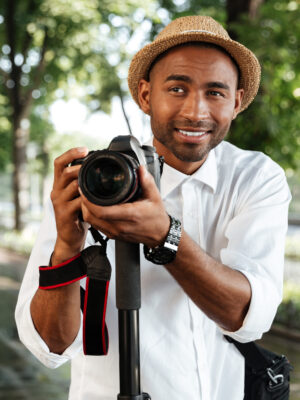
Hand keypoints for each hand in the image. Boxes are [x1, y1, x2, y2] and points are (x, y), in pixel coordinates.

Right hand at [50, 147, 88, 262]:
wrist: (70, 237)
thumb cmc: (77, 215)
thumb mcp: (78, 195)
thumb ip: (83, 183)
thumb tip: (99, 168)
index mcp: (59, 184)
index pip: (59, 162)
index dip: (70, 153)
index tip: (85, 149)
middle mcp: (56, 190)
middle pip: (65, 170)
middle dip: (80, 165)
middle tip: (94, 164)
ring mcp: (59, 202)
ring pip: (72, 185)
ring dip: (86, 181)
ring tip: (98, 181)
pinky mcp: (64, 214)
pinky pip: (78, 202)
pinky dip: (89, 199)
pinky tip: (97, 199)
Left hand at [80, 165, 169, 246]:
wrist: (160, 235)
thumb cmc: (157, 217)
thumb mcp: (155, 196)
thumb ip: (147, 181)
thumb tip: (140, 168)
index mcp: (130, 215)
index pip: (102, 211)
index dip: (89, 201)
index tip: (85, 189)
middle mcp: (120, 226)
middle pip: (92, 216)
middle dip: (84, 203)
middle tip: (83, 190)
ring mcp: (116, 232)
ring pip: (92, 222)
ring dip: (86, 210)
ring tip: (86, 198)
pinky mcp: (113, 236)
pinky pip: (96, 226)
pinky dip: (91, 216)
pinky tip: (93, 208)